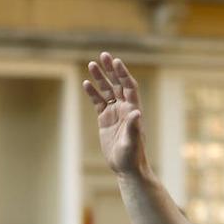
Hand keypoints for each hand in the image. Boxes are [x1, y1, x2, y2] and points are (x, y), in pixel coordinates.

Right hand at [84, 52, 145, 176]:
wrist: (126, 167)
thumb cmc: (132, 156)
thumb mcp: (133, 142)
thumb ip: (134, 127)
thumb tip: (137, 113)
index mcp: (133, 110)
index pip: (129, 87)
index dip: (123, 74)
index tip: (116, 62)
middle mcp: (125, 109)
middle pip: (118, 84)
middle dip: (111, 70)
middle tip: (103, 55)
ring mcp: (114, 113)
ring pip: (106, 91)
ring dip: (100, 78)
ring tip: (91, 64)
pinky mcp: (105, 119)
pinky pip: (98, 102)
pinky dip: (92, 93)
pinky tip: (86, 83)